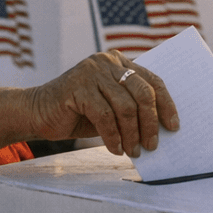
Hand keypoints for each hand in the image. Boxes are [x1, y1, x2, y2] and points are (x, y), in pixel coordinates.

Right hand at [26, 51, 179, 157]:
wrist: (38, 112)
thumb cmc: (79, 113)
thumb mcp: (111, 107)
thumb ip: (131, 108)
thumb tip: (161, 129)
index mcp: (119, 62)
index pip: (152, 81)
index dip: (166, 104)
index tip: (173, 126)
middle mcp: (107, 62)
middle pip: (143, 93)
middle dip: (150, 123)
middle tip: (152, 145)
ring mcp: (92, 72)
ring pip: (125, 107)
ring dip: (132, 134)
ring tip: (133, 151)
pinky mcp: (78, 87)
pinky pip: (105, 116)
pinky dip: (113, 137)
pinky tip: (115, 149)